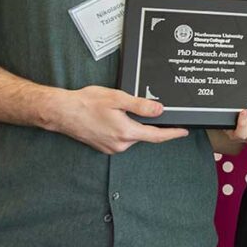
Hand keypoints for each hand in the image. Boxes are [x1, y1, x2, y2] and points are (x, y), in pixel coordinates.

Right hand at [49, 85, 187, 153]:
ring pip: (131, 135)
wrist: (62, 112)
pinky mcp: (103, 146)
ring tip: (116, 109)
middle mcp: (120, 144)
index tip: (184, 132)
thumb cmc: (86, 103)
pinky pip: (120, 138)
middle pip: (143, 134)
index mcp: (126, 132)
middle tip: (137, 107)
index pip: (156, 136)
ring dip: (131, 124)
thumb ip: (140, 106)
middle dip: (146, 123)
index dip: (172, 134)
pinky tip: (110, 117)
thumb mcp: (118, 98)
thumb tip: (159, 110)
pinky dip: (121, 128)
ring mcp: (111, 147)